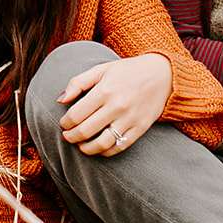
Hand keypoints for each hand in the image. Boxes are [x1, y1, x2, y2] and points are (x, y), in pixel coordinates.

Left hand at [55, 53, 171, 156]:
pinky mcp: (140, 128)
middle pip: (86, 131)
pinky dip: (105, 152)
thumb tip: (59, 100)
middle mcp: (117, 106)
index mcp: (104, 90)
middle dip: (71, 137)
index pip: (76, 115)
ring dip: (86, 149)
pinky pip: (119, 146)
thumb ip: (78, 83)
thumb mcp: (101, 70)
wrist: (163, 74)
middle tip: (67, 136)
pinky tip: (98, 148)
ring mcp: (130, 119)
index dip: (65, 123)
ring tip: (80, 145)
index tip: (63, 124)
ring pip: (102, 144)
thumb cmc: (127, 71)